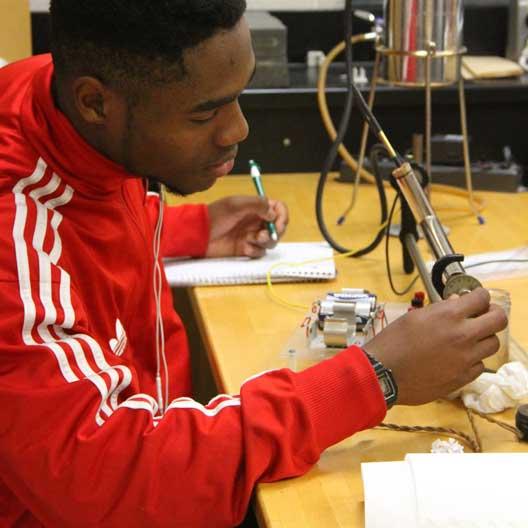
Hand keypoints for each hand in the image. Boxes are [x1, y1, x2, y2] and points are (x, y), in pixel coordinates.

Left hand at [206, 196, 288, 257]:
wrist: (199, 234)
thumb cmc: (215, 215)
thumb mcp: (236, 204)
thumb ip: (258, 204)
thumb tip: (273, 214)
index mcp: (255, 207)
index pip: (278, 209)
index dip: (282, 216)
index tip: (277, 223)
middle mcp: (256, 221)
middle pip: (278, 227)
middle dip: (276, 232)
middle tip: (265, 234)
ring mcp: (251, 235)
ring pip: (271, 241)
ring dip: (266, 241)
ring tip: (253, 239)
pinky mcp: (246, 249)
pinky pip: (259, 252)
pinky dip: (255, 250)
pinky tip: (244, 247)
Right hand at [363, 288, 507, 405]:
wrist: (383, 373)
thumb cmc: (392, 343)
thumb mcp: (414, 317)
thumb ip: (440, 309)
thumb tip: (457, 303)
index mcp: (448, 315)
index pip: (482, 298)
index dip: (480, 297)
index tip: (476, 299)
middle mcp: (462, 335)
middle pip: (499, 320)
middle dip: (492, 314)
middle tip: (482, 316)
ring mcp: (465, 358)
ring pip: (493, 344)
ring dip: (483, 338)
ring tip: (468, 338)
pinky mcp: (462, 377)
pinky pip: (480, 365)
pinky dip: (473, 359)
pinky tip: (458, 357)